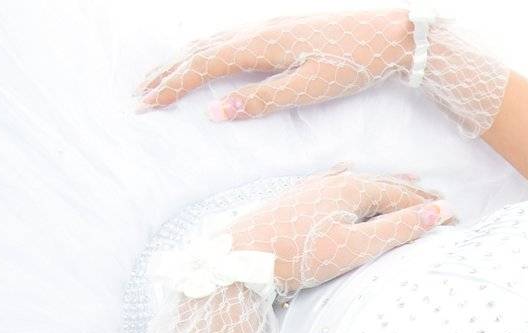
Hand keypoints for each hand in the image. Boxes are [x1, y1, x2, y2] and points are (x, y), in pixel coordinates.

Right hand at [133, 9, 413, 119]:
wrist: (389, 35)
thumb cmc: (354, 65)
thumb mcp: (309, 89)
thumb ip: (261, 100)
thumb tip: (213, 111)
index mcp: (260, 45)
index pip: (201, 66)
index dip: (171, 86)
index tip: (145, 104)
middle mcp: (257, 30)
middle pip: (198, 51)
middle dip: (166, 74)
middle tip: (139, 96)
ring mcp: (268, 26)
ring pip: (212, 42)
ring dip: (182, 61)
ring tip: (161, 79)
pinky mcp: (281, 29)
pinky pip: (230, 39)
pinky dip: (205, 51)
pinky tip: (205, 59)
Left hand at [226, 167, 450, 292]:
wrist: (239, 258)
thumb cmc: (298, 256)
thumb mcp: (356, 247)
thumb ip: (398, 228)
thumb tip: (439, 211)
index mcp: (354, 188)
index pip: (405, 196)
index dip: (432, 209)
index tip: (458, 222)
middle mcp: (336, 181)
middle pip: (386, 184)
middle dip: (417, 193)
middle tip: (444, 203)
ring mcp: (314, 187)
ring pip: (362, 180)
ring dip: (389, 182)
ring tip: (411, 177)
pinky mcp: (296, 197)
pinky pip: (334, 179)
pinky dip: (351, 176)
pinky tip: (347, 170)